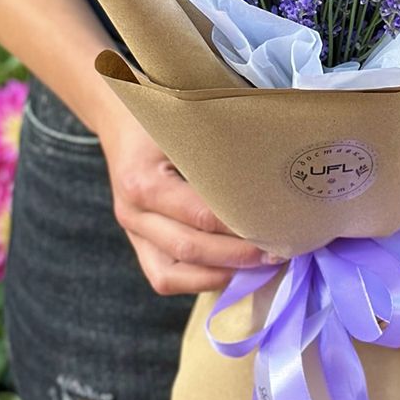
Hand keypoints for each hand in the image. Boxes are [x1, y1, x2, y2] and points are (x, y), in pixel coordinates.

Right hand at [97, 104, 283, 295]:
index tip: (276, 227)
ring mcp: (132, 231)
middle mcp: (132, 212)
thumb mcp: (187, 127)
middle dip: (238, 256)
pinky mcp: (138, 243)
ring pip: (172, 274)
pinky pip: (164, 277)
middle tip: (278, 252)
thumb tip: (271, 184)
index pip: (200, 216)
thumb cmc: (162, 119)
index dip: (240, 226)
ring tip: (258, 267)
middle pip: (189, 248)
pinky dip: (199, 280)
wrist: (122, 120)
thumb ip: (219, 156)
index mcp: (144, 182)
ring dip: (220, 275)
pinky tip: (232, 271)